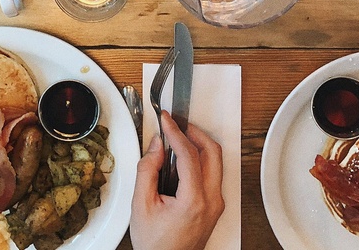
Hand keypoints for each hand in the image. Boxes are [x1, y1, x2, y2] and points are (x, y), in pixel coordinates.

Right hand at [130, 111, 224, 249]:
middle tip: (176, 124)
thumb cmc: (156, 244)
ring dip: (199, 145)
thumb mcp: (142, 204)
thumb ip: (148, 170)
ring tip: (177, 140)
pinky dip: (200, 160)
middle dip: (194, 132)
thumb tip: (156, 145)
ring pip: (216, 161)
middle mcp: (212, 201)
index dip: (176, 132)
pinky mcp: (215, 205)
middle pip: (213, 152)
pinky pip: (213, 174)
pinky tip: (182, 159)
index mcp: (194, 200)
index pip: (190, 154)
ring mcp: (217, 203)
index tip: (166, 120)